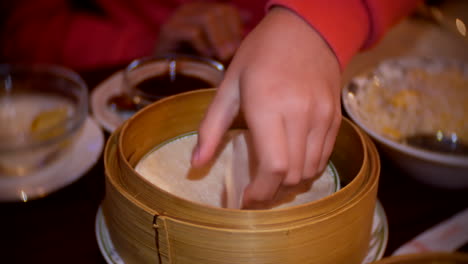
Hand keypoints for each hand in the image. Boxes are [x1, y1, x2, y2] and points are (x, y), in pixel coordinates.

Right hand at [155, 2, 242, 61]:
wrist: (163, 75)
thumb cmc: (194, 62)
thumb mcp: (216, 46)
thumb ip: (230, 33)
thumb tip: (249, 17)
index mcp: (204, 10)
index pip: (228, 10)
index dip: (237, 27)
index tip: (241, 47)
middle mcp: (191, 9)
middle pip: (219, 11)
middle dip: (229, 34)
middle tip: (233, 53)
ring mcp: (178, 18)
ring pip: (207, 18)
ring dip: (219, 39)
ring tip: (223, 56)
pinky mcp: (168, 31)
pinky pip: (193, 32)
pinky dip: (203, 45)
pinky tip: (207, 57)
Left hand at [191, 7, 341, 207]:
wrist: (307, 29)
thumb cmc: (261, 54)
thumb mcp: (229, 84)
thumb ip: (212, 127)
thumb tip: (195, 164)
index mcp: (269, 106)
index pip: (274, 166)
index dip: (261, 192)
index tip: (247, 199)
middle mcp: (301, 114)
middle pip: (292, 175)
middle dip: (272, 192)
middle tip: (256, 190)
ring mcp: (323, 117)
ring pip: (311, 171)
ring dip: (290, 183)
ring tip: (273, 179)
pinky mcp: (336, 118)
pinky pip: (325, 157)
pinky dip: (308, 169)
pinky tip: (292, 162)